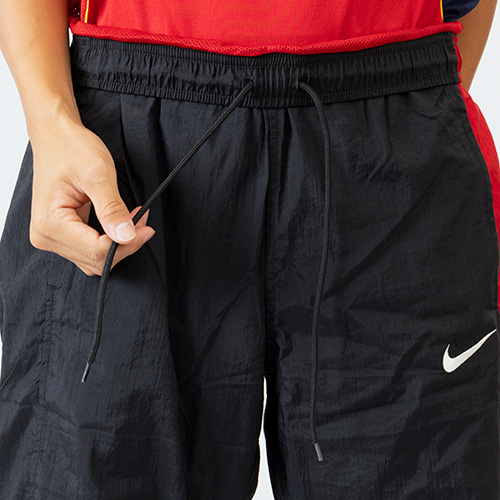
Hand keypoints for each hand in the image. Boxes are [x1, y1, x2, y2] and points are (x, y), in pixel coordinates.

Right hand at [29, 117, 155, 275]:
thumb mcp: (98, 174)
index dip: (127, 243)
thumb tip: (126, 236)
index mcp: (49, 224)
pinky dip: (110, 241)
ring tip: (133, 219)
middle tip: (143, 220)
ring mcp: (52, 237)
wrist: (56, 136)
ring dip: (119, 244)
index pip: (96, 251)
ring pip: (95, 259)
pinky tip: (120, 223)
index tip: (146, 228)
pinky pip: (91, 250)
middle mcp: (46, 236)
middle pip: (96, 259)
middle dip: (125, 243)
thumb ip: (112, 208)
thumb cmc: (71, 148)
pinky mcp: (62, 234)